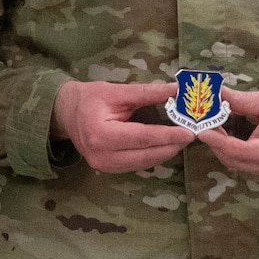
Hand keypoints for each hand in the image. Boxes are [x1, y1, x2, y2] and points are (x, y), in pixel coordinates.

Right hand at [54, 80, 183, 172]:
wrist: (65, 113)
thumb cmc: (89, 98)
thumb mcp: (117, 91)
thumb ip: (148, 93)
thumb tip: (177, 89)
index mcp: (101, 135)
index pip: (142, 137)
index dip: (168, 135)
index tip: (189, 131)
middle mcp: (102, 156)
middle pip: (146, 154)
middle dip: (171, 146)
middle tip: (193, 134)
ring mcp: (104, 167)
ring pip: (144, 163)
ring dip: (165, 152)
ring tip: (183, 138)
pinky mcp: (108, 169)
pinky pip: (137, 164)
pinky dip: (154, 155)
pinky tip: (167, 145)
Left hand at [198, 85, 258, 177]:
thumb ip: (244, 101)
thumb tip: (216, 94)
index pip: (243, 151)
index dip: (220, 142)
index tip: (202, 130)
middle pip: (235, 160)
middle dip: (216, 142)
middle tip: (201, 121)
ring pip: (235, 162)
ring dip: (219, 145)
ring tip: (209, 123)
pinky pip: (240, 160)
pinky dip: (227, 147)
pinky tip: (220, 131)